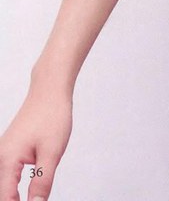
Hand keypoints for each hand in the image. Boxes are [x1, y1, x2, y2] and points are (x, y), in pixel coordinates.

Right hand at [0, 83, 72, 200]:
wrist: (49, 91)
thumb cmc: (52, 116)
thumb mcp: (52, 152)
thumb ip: (42, 182)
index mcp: (7, 161)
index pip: (7, 199)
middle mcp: (0, 158)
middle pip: (2, 193)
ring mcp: (3, 154)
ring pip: (3, 186)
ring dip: (13, 197)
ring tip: (31, 200)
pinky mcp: (9, 151)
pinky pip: (6, 175)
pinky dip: (12, 188)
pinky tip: (23, 195)